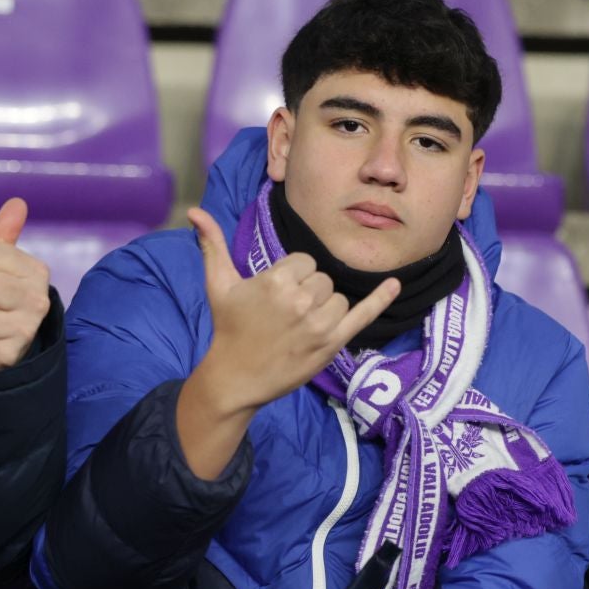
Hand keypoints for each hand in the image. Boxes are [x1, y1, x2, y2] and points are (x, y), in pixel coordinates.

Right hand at [184, 207, 399, 416]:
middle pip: (322, 279)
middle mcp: (301, 300)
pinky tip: (395, 283)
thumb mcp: (218, 284)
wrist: (236, 377)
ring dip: (324, 307)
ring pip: (338, 297)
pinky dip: (380, 299)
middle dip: (307, 291)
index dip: (292, 275)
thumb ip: (211, 244)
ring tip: (299, 325)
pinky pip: (363, 314)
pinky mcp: (332, 343)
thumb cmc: (228, 327)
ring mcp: (319, 324)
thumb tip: (194, 210)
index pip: (304, 261)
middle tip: (284, 314)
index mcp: (276, 280)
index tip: (276, 295)